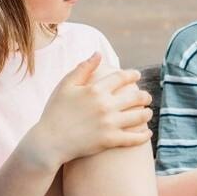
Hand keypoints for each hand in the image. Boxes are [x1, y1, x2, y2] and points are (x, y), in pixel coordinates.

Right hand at [31, 53, 153, 165]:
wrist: (49, 142)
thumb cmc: (55, 112)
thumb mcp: (66, 86)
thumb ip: (83, 68)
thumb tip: (98, 53)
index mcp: (95, 90)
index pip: (121, 78)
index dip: (132, 75)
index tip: (137, 75)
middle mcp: (105, 105)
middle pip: (135, 97)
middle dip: (144, 96)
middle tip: (146, 97)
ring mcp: (109, 124)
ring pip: (139, 116)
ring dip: (147, 113)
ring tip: (148, 112)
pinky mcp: (110, 141)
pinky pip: (133, 138)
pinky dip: (143, 135)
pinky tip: (147, 133)